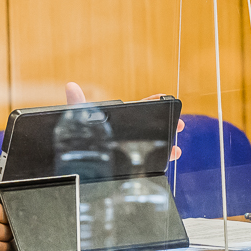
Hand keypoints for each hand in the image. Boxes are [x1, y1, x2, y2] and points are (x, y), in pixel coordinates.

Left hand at [65, 82, 185, 159]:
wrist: (77, 163)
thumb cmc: (78, 138)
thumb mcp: (78, 119)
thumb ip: (77, 104)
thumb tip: (71, 86)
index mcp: (120, 119)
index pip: (140, 107)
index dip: (154, 101)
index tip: (164, 97)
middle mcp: (128, 133)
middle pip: (153, 126)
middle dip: (168, 124)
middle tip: (180, 125)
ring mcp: (130, 148)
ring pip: (154, 145)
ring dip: (168, 145)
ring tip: (176, 150)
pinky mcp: (130, 163)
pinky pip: (149, 161)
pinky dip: (161, 161)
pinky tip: (166, 162)